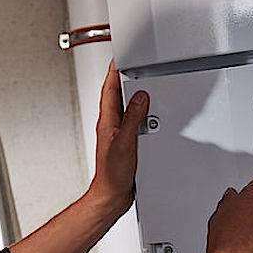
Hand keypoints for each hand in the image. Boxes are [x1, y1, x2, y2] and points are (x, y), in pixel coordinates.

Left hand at [85, 60, 148, 218]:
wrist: (112, 195)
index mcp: (107, 122)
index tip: (118, 57)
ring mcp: (117, 134)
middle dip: (122, 78)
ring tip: (138, 82)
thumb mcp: (125, 143)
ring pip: (125, 108)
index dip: (113, 71)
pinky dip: (138, 113)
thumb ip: (132, 119)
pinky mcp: (125, 143)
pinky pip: (132, 121)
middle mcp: (111, 126)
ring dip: (131, 95)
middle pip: (116, 95)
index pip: (109, 89)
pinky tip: (145, 113)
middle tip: (129, 64)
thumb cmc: (112, 175)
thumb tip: (140, 98)